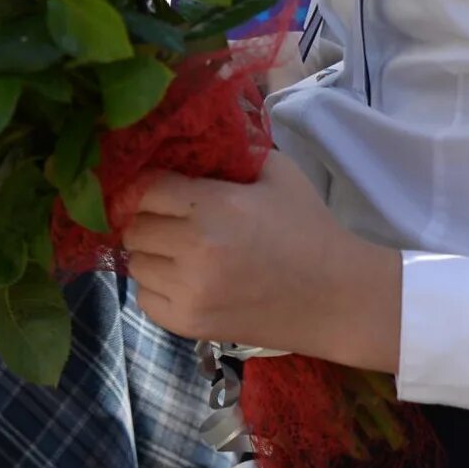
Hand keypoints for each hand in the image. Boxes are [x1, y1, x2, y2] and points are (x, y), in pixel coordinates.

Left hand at [123, 151, 402, 371]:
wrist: (334, 298)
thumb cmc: (307, 228)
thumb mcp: (276, 173)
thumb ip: (228, 154)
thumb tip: (186, 143)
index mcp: (213, 206)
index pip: (144, 188)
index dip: (146, 184)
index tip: (157, 185)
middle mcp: (193, 249)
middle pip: (133, 226)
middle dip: (148, 218)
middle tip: (171, 218)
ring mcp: (188, 292)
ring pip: (134, 262)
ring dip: (151, 252)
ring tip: (179, 249)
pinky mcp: (188, 324)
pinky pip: (144, 298)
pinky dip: (156, 286)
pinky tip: (184, 278)